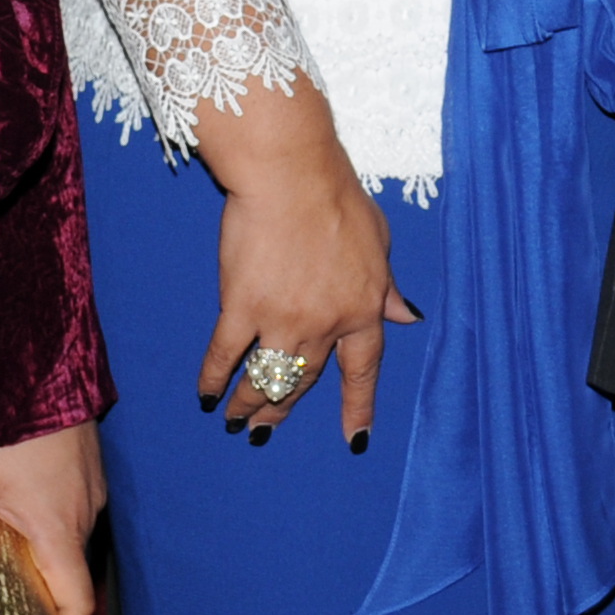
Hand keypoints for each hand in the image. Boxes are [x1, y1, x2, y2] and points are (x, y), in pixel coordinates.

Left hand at [0, 420, 106, 614]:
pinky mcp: (90, 472)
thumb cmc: (13, 425)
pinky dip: (54, 527)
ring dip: (49, 557)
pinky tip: (24, 513)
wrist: (45, 370)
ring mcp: (92, 491)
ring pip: (72, 542)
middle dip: (50, 598)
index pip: (78, 600)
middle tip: (17, 610)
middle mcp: (84, 515)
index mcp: (59, 529)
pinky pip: (75, 513)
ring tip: (14, 559)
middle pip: (72, 574)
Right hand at [190, 84, 418, 447]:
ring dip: (250, 405)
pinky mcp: (241, 307)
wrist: (293, 175)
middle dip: (284, 409)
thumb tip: (407, 316)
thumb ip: (388, 286)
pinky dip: (214, 378)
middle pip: (306, 380)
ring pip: (266, 379)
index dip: (358, 407)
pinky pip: (225, 356)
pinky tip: (207, 394)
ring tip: (236, 421)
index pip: (363, 371)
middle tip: (265, 428)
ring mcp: (282, 320)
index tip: (355, 439)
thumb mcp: (379, 240)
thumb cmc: (338, 196)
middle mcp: (326, 324)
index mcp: (364, 308)